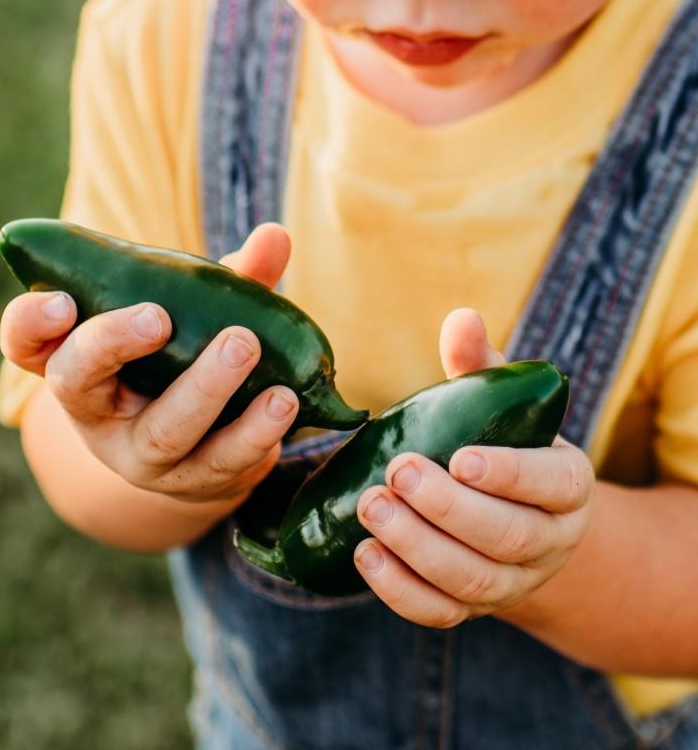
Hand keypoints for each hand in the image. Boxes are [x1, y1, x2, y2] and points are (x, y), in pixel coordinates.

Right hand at [0, 223, 298, 503]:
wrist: (212, 445)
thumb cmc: (188, 363)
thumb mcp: (193, 318)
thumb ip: (227, 281)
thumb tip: (274, 236)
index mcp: (80, 364)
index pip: (26, 345)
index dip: (29, 323)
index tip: (61, 299)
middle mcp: (98, 415)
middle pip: (78, 384)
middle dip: (113, 344)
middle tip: (159, 315)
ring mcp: (144, 457)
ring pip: (163, 432)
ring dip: (206, 388)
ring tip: (247, 346)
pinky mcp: (195, 483)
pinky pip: (222, 462)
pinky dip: (256, 430)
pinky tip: (284, 399)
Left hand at [353, 309, 594, 626]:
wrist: (516, 519)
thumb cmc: (504, 448)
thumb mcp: (504, 408)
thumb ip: (482, 369)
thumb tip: (460, 317)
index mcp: (565, 486)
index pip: (550, 484)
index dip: (507, 473)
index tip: (459, 455)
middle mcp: (547, 541)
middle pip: (505, 537)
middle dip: (447, 507)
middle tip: (397, 471)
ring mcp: (511, 582)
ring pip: (472, 581)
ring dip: (417, 547)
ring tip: (370, 507)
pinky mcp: (471, 608)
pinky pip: (440, 614)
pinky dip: (401, 591)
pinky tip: (365, 554)